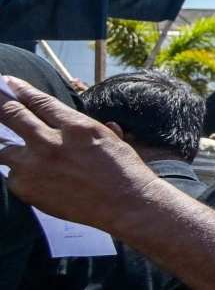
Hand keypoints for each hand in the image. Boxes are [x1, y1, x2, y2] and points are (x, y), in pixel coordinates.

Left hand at [0, 82, 153, 230]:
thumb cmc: (124, 171)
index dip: (21, 90)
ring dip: (10, 148)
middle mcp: (50, 143)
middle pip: (12, 115)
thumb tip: (84, 121)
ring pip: (4, 149)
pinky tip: (36, 179)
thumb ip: (87, 127)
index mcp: (75, 126)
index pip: (38, 100)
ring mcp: (34, 166)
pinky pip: (12, 176)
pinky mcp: (26, 188)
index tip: (9, 83)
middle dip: (1, 107)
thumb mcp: (110, 139)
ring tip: (18, 152)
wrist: (127, 205)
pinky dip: (20, 175)